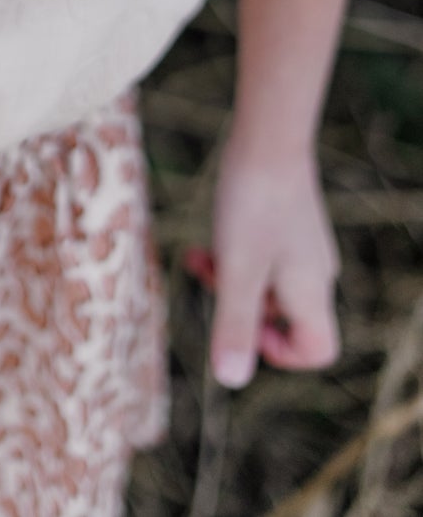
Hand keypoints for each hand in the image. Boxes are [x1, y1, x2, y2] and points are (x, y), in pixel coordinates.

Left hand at [185, 141, 340, 388]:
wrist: (268, 136)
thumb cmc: (254, 202)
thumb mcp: (237, 269)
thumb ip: (234, 325)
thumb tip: (230, 380)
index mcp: (312, 291)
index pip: (317, 349)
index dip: (280, 353)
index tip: (242, 327)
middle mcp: (314, 271)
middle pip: (285, 317)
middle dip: (240, 310)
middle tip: (209, 279)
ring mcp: (302, 245)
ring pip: (268, 284)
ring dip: (231, 280)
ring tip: (200, 255)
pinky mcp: (286, 221)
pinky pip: (263, 256)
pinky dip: (236, 254)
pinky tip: (210, 235)